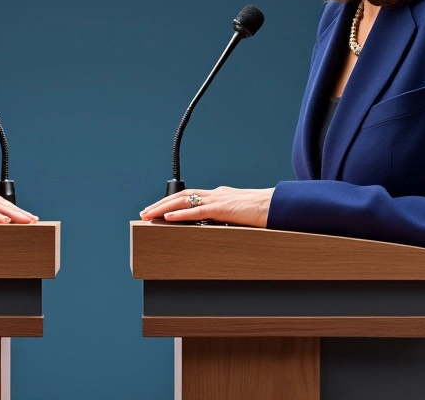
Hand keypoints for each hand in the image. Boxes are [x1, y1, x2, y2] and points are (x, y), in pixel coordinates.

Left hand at [140, 186, 273, 226]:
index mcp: (220, 196)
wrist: (279, 207)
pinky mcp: (223, 209)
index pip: (189, 197)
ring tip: (148, 215)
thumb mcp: (242, 216)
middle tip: (145, 213)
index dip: (171, 203)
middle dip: (160, 204)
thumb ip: (229, 219)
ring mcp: (219, 200)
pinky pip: (196, 212)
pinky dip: (179, 216)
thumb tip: (219, 229)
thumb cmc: (265, 213)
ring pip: (183, 202)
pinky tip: (167, 219)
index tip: (157, 210)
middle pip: (181, 197)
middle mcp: (216, 194)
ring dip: (163, 209)